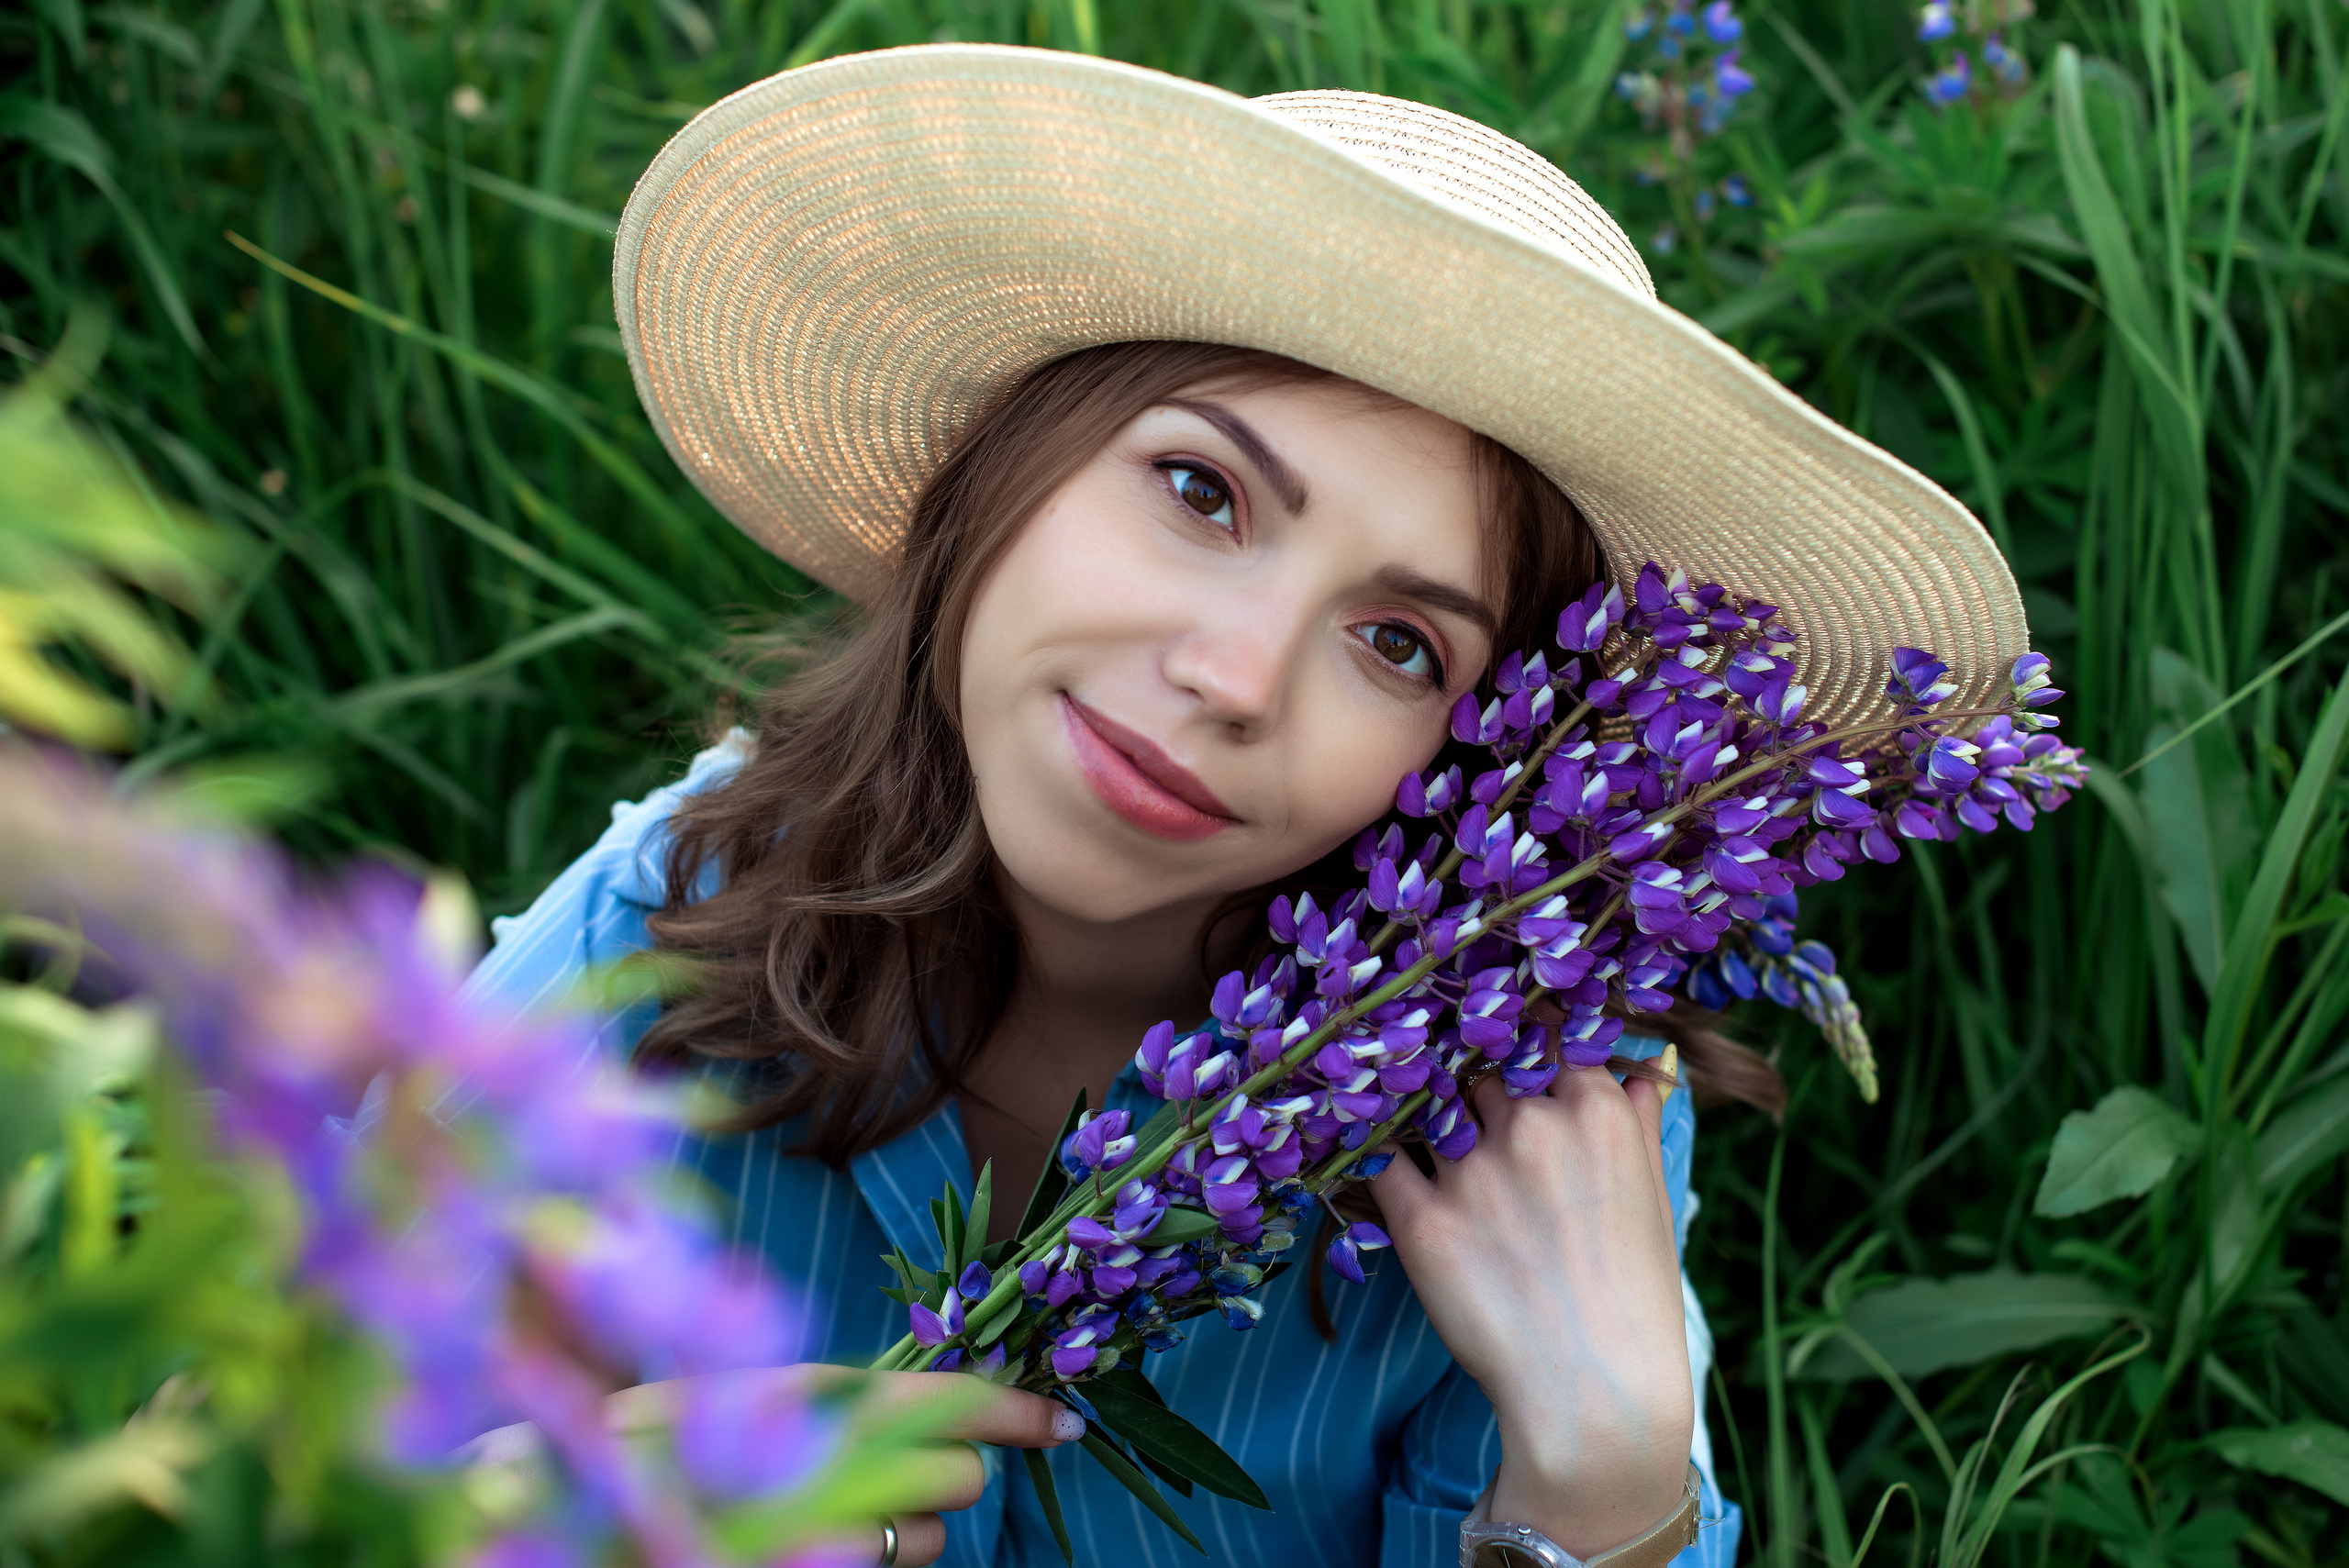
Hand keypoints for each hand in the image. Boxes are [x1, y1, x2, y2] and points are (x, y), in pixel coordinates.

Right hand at [602, 1367, 1085, 1565]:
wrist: (611, 1508)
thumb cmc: (680, 1444)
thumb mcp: (768, 1400)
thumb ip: (848, 1403)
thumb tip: (923, 1408)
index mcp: (829, 1392)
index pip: (959, 1397)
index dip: (1021, 1412)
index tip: (1067, 1423)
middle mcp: (842, 1454)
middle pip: (962, 1474)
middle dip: (947, 1478)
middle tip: (892, 1475)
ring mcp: (833, 1525)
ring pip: (933, 1539)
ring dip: (908, 1532)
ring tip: (835, 1514)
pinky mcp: (823, 1566)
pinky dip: (866, 1559)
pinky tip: (819, 1544)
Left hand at [1372, 1062, 1693, 1557]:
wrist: (1596, 1394)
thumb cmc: (1634, 1298)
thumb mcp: (1654, 1197)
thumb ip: (1638, 1122)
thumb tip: (1636, 1068)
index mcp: (1595, 1111)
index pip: (1542, 1030)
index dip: (1517, 1033)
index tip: (1500, 1040)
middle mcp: (1532, 1126)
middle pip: (1476, 1060)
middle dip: (1467, 1072)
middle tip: (1451, 1086)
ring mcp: (1472, 1171)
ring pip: (1425, 1101)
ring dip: (1417, 1106)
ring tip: (1402, 1111)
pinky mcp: (1421, 1220)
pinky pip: (1376, 1160)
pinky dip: (1368, 1153)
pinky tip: (1361, 1154)